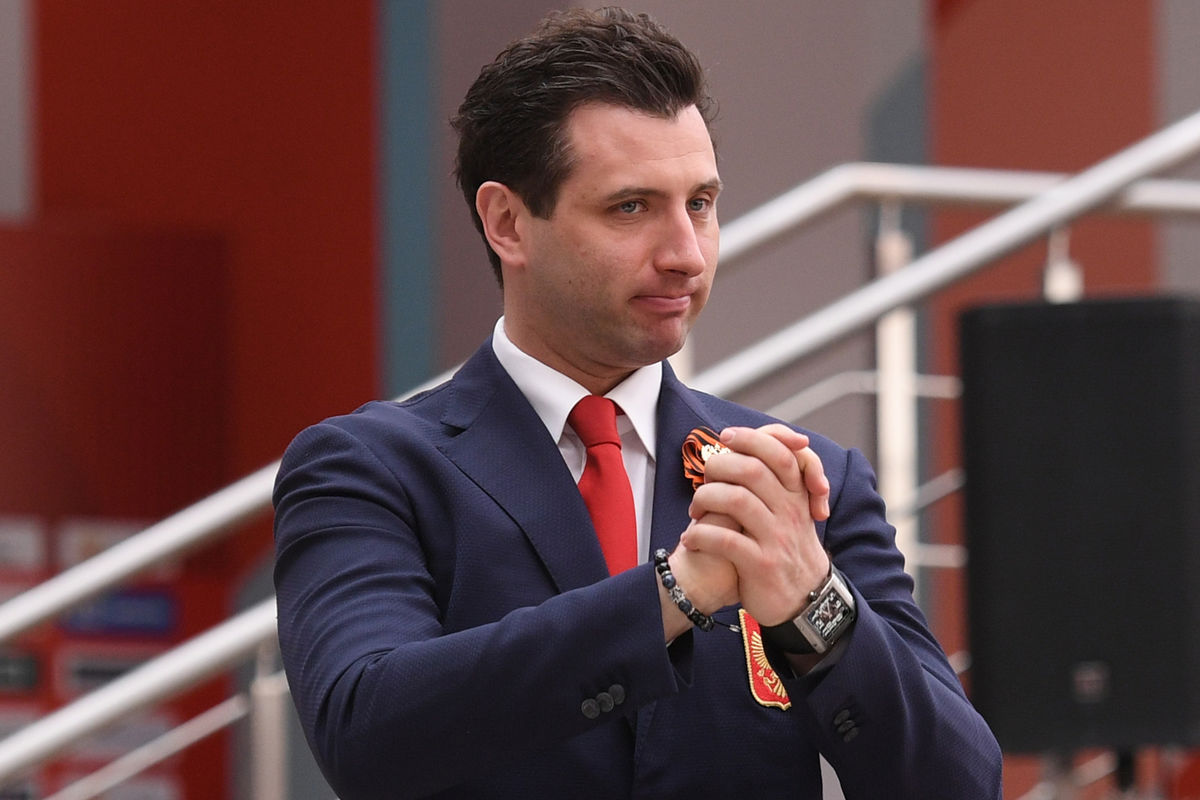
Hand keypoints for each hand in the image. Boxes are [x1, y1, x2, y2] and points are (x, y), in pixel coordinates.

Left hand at [680, 424, 829, 625]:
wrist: (807, 601)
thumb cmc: (788, 551)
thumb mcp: (791, 514)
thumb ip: (774, 484)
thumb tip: (741, 450)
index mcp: (796, 495)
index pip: (779, 452)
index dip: (750, 438)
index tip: (726, 438)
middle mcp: (789, 511)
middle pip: (752, 469)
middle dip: (718, 467)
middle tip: (703, 479)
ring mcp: (776, 537)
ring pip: (736, 499)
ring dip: (705, 499)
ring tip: (694, 511)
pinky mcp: (761, 564)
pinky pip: (725, 540)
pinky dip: (700, 535)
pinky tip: (690, 539)